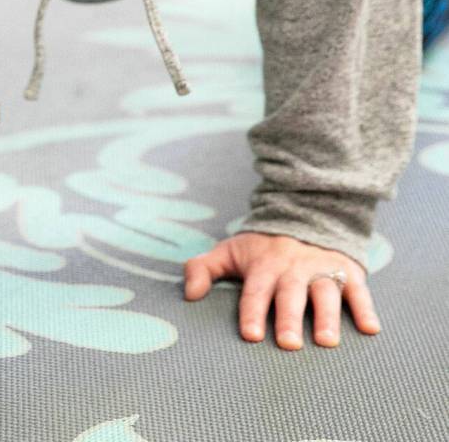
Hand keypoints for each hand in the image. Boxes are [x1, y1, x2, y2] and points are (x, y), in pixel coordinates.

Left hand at [183, 232, 379, 348]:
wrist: (305, 215)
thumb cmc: (262, 247)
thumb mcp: (230, 251)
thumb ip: (204, 269)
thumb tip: (188, 294)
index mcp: (264, 265)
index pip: (255, 291)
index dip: (251, 311)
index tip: (250, 334)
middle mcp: (294, 268)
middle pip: (290, 294)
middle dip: (288, 318)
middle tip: (287, 344)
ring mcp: (322, 269)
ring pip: (325, 292)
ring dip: (327, 316)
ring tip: (327, 341)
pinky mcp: (348, 271)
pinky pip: (359, 289)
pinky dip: (366, 308)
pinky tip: (371, 329)